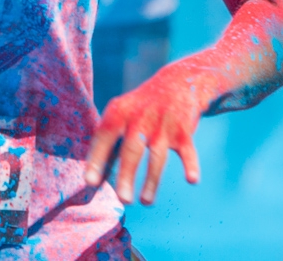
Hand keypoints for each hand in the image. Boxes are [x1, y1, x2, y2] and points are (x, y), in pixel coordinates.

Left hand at [84, 63, 209, 204]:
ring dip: (152, 180)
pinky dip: (191, 165)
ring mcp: (163, 123)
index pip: (104, 137)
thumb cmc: (141, 107)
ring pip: (157, 155)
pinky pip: (188, 150)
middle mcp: (140, 117)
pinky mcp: (184, 129)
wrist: (177, 81)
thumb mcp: (122, 114)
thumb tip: (93, 179)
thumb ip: (108, 142)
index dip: (96, 159)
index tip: (90, 182)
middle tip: (123, 200)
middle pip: (131, 149)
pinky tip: (192, 180)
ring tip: (145, 201)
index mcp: (119, 112)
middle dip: (126, 175)